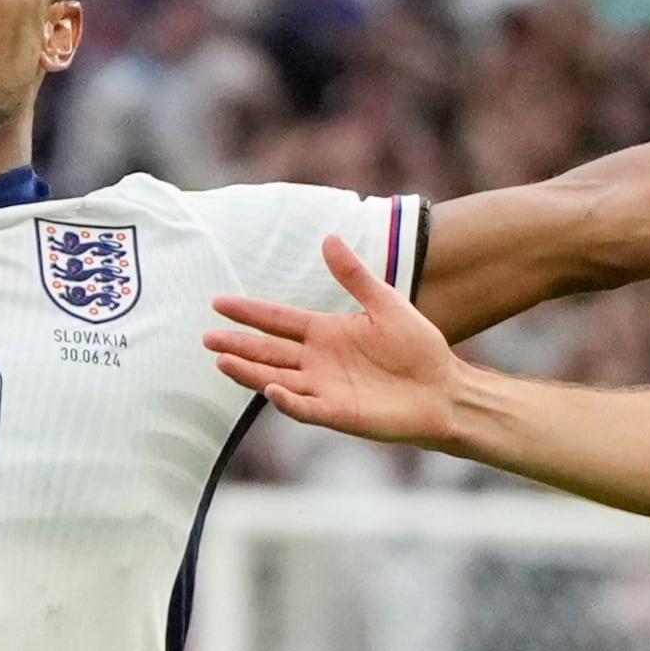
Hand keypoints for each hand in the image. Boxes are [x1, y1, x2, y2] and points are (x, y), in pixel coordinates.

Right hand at [207, 236, 469, 446]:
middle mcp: (318, 361)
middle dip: (238, 344)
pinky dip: (287, 400)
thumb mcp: (386, 303)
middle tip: (206, 337)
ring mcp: (325, 388)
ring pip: (276, 378)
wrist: (444, 388)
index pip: (278, 321)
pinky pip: (305, 407)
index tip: (219, 302)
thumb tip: (329, 237)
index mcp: (326, 333)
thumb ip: (354, 276)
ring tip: (222, 361)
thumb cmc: (418, 347)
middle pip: (268, 351)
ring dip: (250, 371)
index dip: (250, 312)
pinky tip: (270, 389)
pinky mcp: (338, 413)